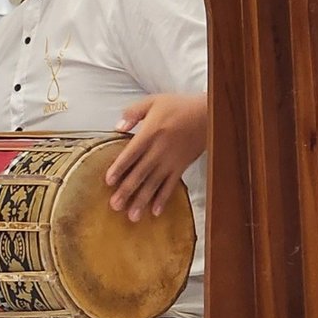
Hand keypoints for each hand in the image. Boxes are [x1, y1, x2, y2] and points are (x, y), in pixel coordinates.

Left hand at [105, 93, 207, 221]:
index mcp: (151, 133)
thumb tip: (117, 127)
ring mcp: (172, 161)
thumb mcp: (153, 102)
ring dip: (142, 200)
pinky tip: (155, 212)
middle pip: (140, 173)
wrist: (210, 114)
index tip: (108, 181)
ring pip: (154, 183)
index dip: (119, 167)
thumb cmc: (179, 106)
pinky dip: (163, 199)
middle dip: (127, 190)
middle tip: (115, 206)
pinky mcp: (182, 166)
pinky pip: (171, 185)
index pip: (131, 153)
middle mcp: (160, 150)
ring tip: (132, 216)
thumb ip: (133, 113)